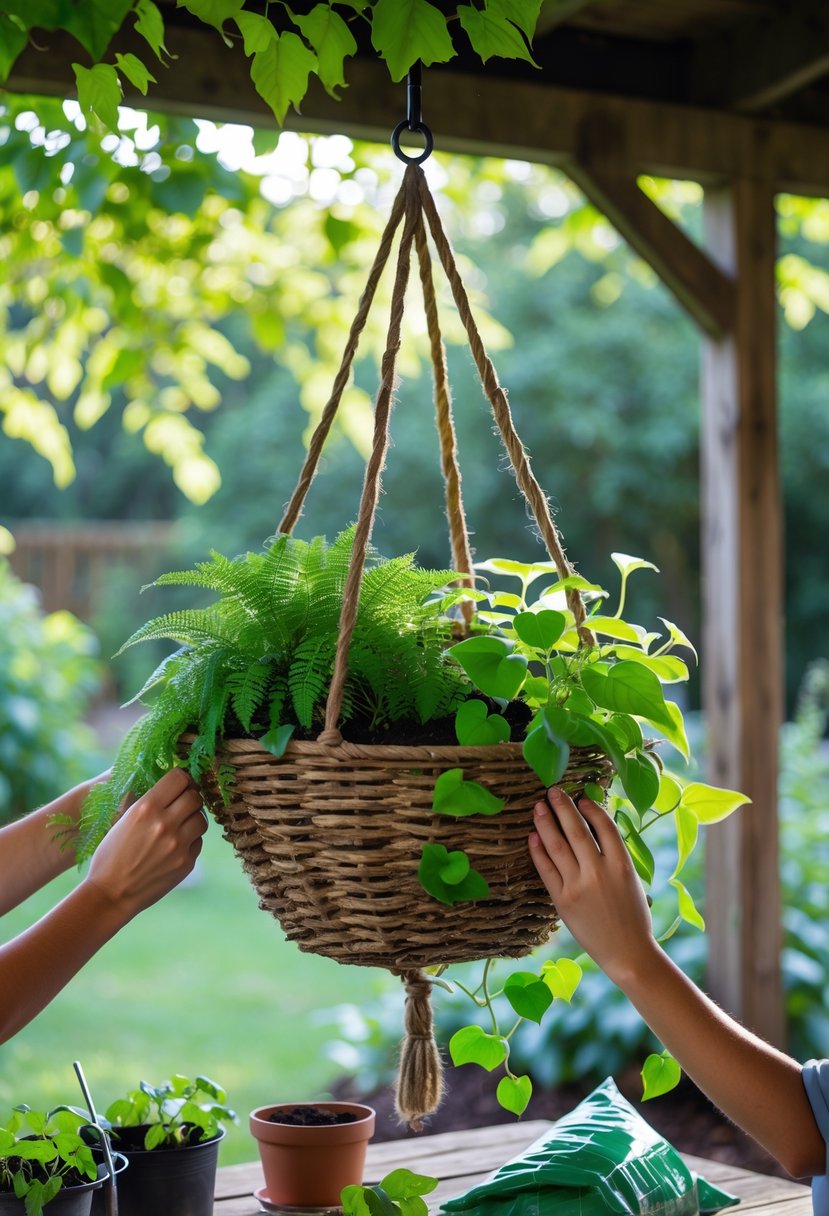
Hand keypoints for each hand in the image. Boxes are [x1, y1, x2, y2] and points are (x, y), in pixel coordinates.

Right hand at [85, 769, 206, 919]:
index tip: (179, 783)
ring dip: (193, 818)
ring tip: (180, 824)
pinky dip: (191, 840)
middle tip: (182, 803)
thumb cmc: (111, 855)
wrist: (111, 894)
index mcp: (146, 808)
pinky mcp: (186, 863)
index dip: (181, 778)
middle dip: (189, 796)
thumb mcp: (123, 820)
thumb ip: (147, 802)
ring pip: (201, 819)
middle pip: (195, 796)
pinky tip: (176, 845)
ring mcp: (179, 845)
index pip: (179, 778)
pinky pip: (199, 841)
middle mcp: (165, 824)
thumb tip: (168, 786)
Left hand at [528, 787, 654, 984]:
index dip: (591, 809)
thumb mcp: (632, 881)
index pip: (604, 826)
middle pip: (576, 830)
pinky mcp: (563, 901)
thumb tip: (595, 830)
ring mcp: (579, 886)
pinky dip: (538, 851)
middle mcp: (599, 872)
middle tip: (552, 790)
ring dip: (546, 823)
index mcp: (622, 865)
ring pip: (557, 846)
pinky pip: (546, 870)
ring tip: (538, 807)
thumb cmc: (634, 917)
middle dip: (563, 807)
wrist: (628, 953)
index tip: (581, 798)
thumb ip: (614, 857)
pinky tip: (533, 837)